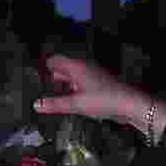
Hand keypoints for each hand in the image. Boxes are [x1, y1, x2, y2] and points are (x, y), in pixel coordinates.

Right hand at [34, 55, 152, 127]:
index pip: (55, 60)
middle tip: (42, 83)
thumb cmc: (104, 99)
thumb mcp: (75, 104)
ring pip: (74, 76)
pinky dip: (75, 88)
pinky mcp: (100, 84)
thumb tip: (37, 105)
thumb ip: (55, 104)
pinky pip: (82, 83)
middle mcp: (85, 68)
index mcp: (77, 67)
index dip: (45, 66)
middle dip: (53, 75)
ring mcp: (93, 75)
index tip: (36, 74)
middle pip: (64, 68)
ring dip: (64, 83)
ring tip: (55, 92)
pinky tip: (73, 99)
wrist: (129, 104)